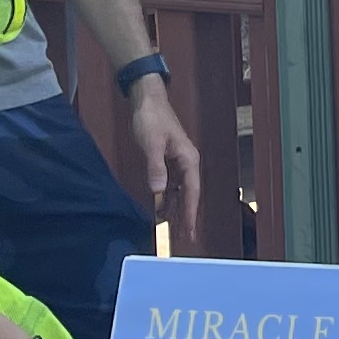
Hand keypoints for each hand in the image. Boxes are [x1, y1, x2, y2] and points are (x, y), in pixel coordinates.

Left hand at [129, 72, 203, 225]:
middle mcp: (186, 163)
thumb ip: (155, 167)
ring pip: (179, 191)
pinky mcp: (166, 160)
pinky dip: (166, 197)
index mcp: (188, 159)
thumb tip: (158, 191)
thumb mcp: (151, 143)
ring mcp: (177, 162)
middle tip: (184, 238)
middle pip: (188, 195)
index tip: (189, 231)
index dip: (191, 213)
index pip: (192, 191)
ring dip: (175, 209)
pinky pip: (169, 184)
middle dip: (186, 216)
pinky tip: (160, 208)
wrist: (147, 100)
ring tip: (172, 229)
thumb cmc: (152, 118)